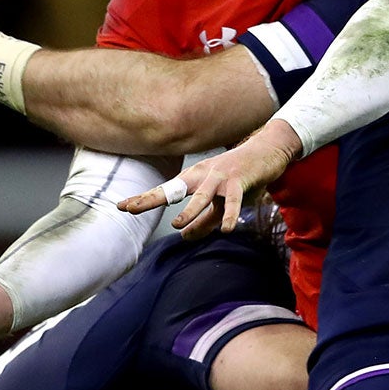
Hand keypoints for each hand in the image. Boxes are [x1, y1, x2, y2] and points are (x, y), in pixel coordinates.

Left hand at [117, 119, 303, 238]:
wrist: (267, 151)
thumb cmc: (239, 178)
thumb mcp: (218, 202)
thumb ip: (202, 220)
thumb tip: (185, 238)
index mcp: (194, 180)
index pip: (164, 191)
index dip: (144, 199)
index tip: (122, 206)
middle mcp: (202, 176)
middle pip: (173, 190)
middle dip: (152, 199)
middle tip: (131, 209)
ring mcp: (220, 178)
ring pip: (201, 196)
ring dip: (189, 211)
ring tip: (177, 225)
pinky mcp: (240, 181)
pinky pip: (234, 201)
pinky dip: (230, 215)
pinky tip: (227, 229)